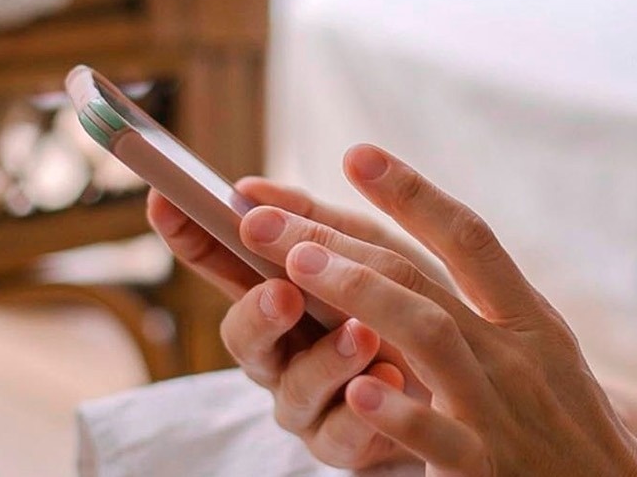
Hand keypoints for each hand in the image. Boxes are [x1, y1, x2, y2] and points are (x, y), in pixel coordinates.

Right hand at [147, 177, 426, 467]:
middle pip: (243, 340)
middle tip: (283, 292)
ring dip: (325, 361)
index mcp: (280, 299)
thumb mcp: (373, 254)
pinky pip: (343, 436)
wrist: (471, 384)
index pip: (223, 266)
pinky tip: (388, 380)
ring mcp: (310, 405)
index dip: (190, 236)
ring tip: (363, 334)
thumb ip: (316, 225)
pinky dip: (364, 410)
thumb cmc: (412, 307)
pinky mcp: (347, 446)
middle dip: (257, 314)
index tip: (165, 198)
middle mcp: (283, 355)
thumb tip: (249, 189)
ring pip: (294, 391)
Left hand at [234, 144, 636, 476]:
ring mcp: (498, 411)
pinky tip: (357, 391)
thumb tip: (424, 254)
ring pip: (428, 337)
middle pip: (420, 278)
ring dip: (360, 294)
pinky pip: (438, 439)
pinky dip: (399, 412)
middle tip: (262, 216)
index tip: (355, 152)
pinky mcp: (485, 470)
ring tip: (297, 265)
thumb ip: (492, 306)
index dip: (412, 193)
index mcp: (529, 320)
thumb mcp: (546, 354)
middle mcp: (514, 354)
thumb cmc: (573, 428)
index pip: (469, 239)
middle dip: (337, 240)